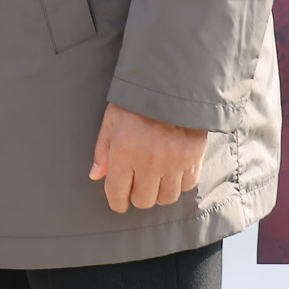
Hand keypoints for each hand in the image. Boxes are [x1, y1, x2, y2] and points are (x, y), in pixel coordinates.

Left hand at [89, 102, 206, 212]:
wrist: (173, 86)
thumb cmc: (137, 102)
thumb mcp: (112, 120)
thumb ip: (103, 150)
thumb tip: (95, 175)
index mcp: (125, 152)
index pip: (117, 192)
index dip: (117, 202)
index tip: (119, 203)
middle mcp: (149, 161)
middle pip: (143, 201)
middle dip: (137, 196)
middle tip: (137, 185)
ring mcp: (173, 162)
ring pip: (166, 198)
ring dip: (158, 193)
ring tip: (155, 179)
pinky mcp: (193, 159)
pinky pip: (186, 186)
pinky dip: (178, 184)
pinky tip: (172, 171)